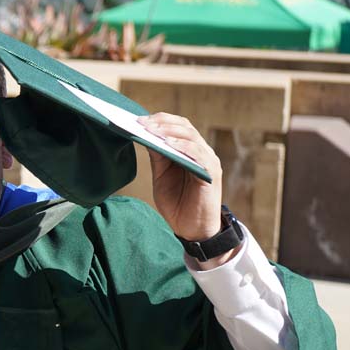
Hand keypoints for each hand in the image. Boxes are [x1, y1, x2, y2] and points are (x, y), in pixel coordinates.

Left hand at [139, 112, 224, 241]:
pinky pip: (198, 154)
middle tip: (142, 123)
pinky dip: (182, 146)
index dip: (159, 120)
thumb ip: (157, 158)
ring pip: (191, 136)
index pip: (177, 126)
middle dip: (162, 122)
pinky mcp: (211, 173)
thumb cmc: (177, 204)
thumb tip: (144, 136)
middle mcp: (200, 152)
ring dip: (170, 130)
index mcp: (188, 151)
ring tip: (152, 130)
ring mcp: (208, 161)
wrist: (192, 229)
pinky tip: (167, 143)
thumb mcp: (161, 177)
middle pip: (184, 126)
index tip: (138, 120)